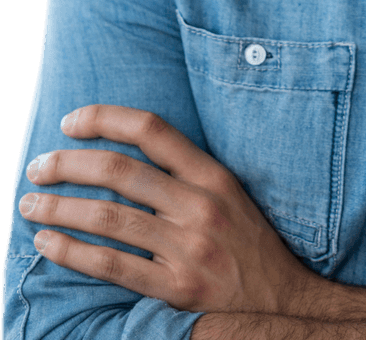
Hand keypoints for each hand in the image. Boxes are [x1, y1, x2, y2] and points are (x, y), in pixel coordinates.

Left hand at [19, 104, 318, 314]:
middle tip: (39, 166)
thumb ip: (184, 172)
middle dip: (69, 164)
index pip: (153, 130)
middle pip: (120, 171)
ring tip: (30, 203)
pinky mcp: (175, 288)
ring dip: (60, 206)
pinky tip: (48, 242)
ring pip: (108, 218)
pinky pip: (111, 266)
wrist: (281, 299)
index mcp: (212, 175)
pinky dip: (72, 252)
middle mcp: (199, 206)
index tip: (71, 121)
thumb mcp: (227, 193)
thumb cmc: (247, 242)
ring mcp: (187, 248)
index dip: (106, 118)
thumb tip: (124, 152)